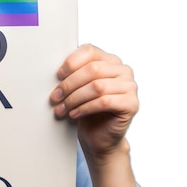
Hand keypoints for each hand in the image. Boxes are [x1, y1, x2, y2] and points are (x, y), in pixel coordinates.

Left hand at [50, 44, 138, 158]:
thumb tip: (56, 73)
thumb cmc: (87, 110)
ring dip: (74, 98)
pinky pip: (104, 102)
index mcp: (110, 61)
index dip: (71, 62)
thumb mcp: (78, 89)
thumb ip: (73, 75)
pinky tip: (74, 114)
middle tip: (55, 97)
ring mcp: (130, 87)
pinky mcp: (131, 104)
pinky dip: (85, 108)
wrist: (99, 136)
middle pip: (92, 69)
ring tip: (62, 108)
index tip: (57, 76)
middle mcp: (123, 70)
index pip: (90, 51)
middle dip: (69, 84)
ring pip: (97, 86)